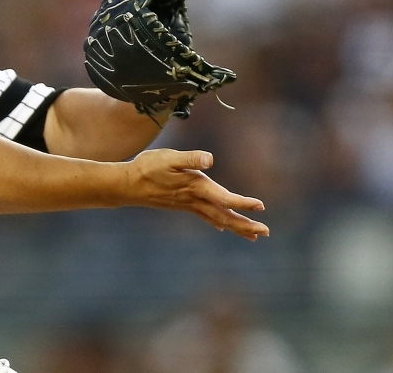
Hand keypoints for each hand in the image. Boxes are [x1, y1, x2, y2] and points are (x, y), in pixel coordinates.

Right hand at [126, 149, 268, 240]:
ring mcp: (189, 204)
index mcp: (196, 187)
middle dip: (245, 225)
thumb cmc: (148, 167)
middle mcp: (195, 199)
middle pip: (225, 216)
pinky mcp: (182, 205)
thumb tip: (209, 159)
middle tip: (265, 232)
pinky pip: (205, 217)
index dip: (243, 202)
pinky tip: (222, 228)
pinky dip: (218, 223)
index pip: (225, 198)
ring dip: (236, 227)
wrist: (128, 185)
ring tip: (253, 236)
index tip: (261, 206)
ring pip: (217, 219)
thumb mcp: (169, 157)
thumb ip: (190, 158)